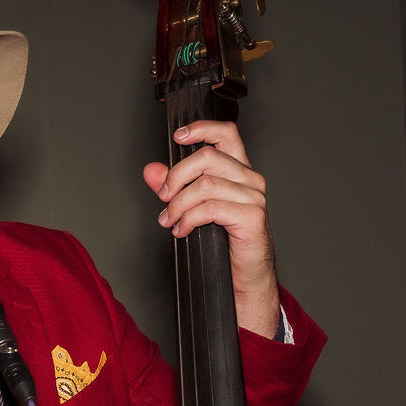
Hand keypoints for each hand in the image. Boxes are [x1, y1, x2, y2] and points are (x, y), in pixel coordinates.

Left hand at [142, 119, 279, 336]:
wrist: (244, 277)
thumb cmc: (223, 243)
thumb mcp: (192, 209)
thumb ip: (173, 187)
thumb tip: (151, 170)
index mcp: (239, 170)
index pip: (226, 133)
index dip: (202, 128)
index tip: (178, 137)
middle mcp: (250, 179)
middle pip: (207, 157)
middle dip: (176, 177)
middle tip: (163, 199)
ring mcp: (254, 197)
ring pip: (205, 184)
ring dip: (178, 204)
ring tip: (170, 221)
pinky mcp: (252, 217)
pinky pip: (211, 208)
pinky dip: (188, 219)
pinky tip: (182, 231)